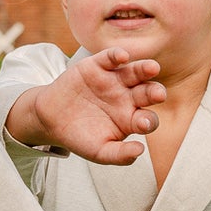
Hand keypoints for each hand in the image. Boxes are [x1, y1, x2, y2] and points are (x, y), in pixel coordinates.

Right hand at [3, 49, 166, 164]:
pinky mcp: (98, 66)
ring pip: (136, 72)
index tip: (142, 124)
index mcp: (132, 118)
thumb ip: (120, 155)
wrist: (51, 119)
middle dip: (155, 92)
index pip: (148, 119)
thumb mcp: (99, 152)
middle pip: (148, 92)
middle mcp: (128, 97)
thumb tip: (140, 151)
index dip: (148, 121)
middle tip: (159, 94)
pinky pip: (111, 58)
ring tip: (151, 68)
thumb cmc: (79, 137)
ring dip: (145, 69)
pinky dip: (117, 55)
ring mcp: (115, 80)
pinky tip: (122, 57)